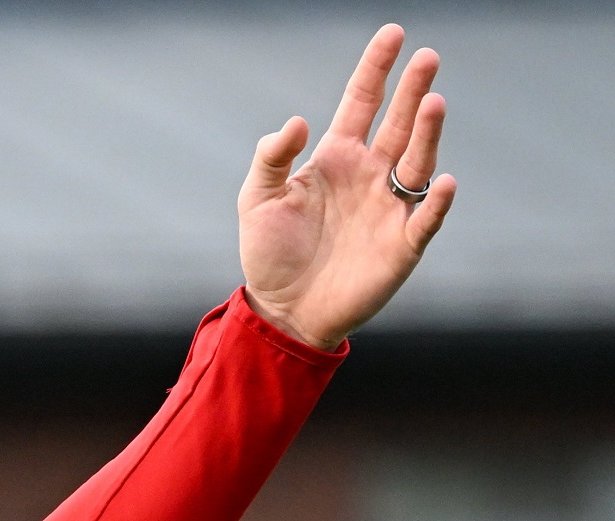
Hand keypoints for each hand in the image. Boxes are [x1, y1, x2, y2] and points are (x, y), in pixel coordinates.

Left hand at [239, 24, 456, 349]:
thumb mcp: (257, 199)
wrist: (282, 310)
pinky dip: (435, 201)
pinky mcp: (402, 245)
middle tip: (427, 57)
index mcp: (336, 158)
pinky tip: (439, 181)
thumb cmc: (270, 254)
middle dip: (413, 90)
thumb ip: (272, 157)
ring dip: (427, 133)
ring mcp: (390, 207)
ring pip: (417, 161)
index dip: (377, 69)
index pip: (362, 102)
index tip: (393, 34)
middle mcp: (370, 175)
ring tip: (433, 102)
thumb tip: (298, 122)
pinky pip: (425, 218)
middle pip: (398, 123)